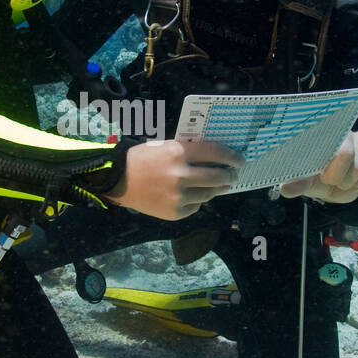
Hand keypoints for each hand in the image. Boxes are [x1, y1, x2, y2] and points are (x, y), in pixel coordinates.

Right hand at [104, 140, 241, 219]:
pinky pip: (195, 206)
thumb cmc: (141, 158)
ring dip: (217, 189)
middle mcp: (181, 175)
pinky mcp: (175, 212)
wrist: (117, 180)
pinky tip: (196, 196)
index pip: (216, 153)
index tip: (239, 160)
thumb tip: (215, 157)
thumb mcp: (165, 146)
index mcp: (179, 153)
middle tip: (233, 175)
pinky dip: (198, 201)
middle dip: (230, 176)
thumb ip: (188, 150)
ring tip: (220, 186)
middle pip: (217, 176)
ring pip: (209, 194)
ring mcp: (179, 196)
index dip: (232, 156)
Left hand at [278, 131, 357, 203]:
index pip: (328, 142)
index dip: (330, 166)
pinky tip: (354, 183)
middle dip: (337, 177)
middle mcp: (343, 131)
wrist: (332, 185)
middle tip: (329, 181)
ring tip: (341, 183)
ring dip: (349, 182)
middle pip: (346, 154)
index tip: (324, 178)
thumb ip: (297, 184)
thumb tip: (285, 189)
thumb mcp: (303, 182)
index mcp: (323, 134)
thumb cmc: (314, 178)